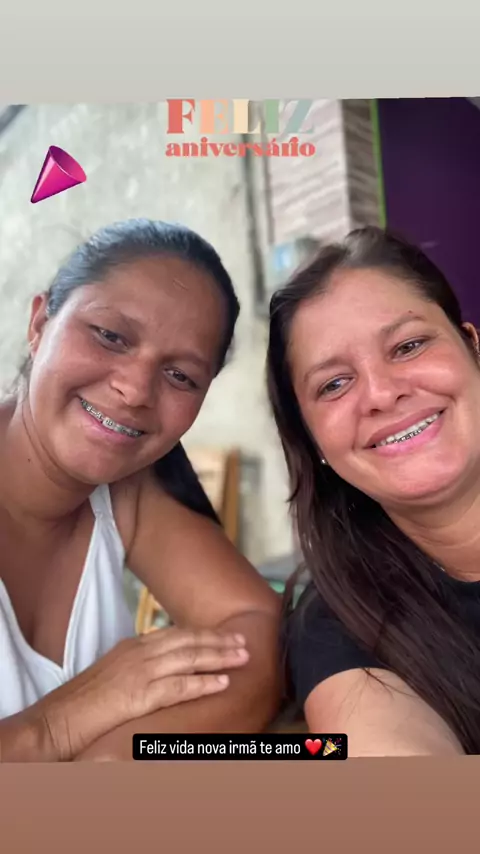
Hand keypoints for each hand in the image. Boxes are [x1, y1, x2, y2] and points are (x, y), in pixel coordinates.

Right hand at [38, 627, 248, 759]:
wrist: (56, 720)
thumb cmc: (82, 704)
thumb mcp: (113, 676)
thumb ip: (138, 671)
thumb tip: (161, 675)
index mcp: (133, 647)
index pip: (176, 634)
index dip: (203, 634)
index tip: (226, 635)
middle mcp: (139, 653)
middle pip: (187, 640)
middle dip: (218, 640)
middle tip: (244, 641)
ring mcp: (139, 672)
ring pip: (188, 658)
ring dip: (218, 656)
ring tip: (242, 657)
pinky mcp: (139, 695)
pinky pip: (178, 686)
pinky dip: (203, 682)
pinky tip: (222, 683)